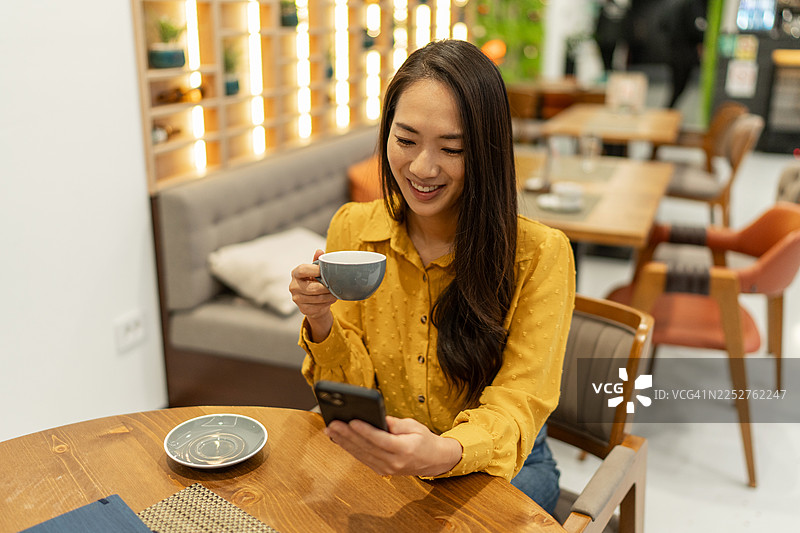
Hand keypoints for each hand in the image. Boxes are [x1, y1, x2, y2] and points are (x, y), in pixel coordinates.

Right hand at [289, 249, 336, 341]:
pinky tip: (331, 299)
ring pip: (318, 298)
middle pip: (312, 288)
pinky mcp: (303, 309)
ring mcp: (297, 299)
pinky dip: (328, 303)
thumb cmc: (314, 281)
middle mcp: (293, 286)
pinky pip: (319, 306)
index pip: (303, 270)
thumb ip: (317, 261)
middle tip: (336, 285)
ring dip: (330, 296)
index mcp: (295, 273)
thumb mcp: (315, 271)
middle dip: (326, 287)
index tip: (327, 271)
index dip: (316, 270)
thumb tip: (320, 251)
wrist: (312, 301)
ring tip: (336, 292)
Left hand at [325, 416, 462, 476]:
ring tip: (331, 430)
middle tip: (333, 424)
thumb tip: (376, 417)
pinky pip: (363, 458)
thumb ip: (394, 423)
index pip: (381, 440)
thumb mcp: (414, 426)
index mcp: (405, 450)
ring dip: (344, 442)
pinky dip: (350, 449)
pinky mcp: (381, 470)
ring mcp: (386, 469)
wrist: (434, 460)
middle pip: (367, 447)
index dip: (365, 431)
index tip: (352, 421)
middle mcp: (394, 462)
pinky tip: (339, 440)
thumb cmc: (424, 440)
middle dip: (348, 435)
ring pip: (361, 454)